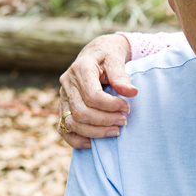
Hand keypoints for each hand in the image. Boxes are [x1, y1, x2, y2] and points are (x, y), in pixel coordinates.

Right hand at [58, 34, 136, 149]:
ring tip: (116, 131)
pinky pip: (64, 129)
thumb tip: (132, 92)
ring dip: (95, 132)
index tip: (127, 108)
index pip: (92, 96)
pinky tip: (94, 142)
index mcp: (80, 68)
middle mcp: (67, 83)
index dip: (111, 106)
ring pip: (72, 122)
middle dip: (105, 121)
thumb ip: (122, 76)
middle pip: (81, 112)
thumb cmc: (109, 55)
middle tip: (124, 121)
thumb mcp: (117, 59)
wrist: (97, 53)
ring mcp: (63, 96)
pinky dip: (77, 139)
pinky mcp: (63, 106)